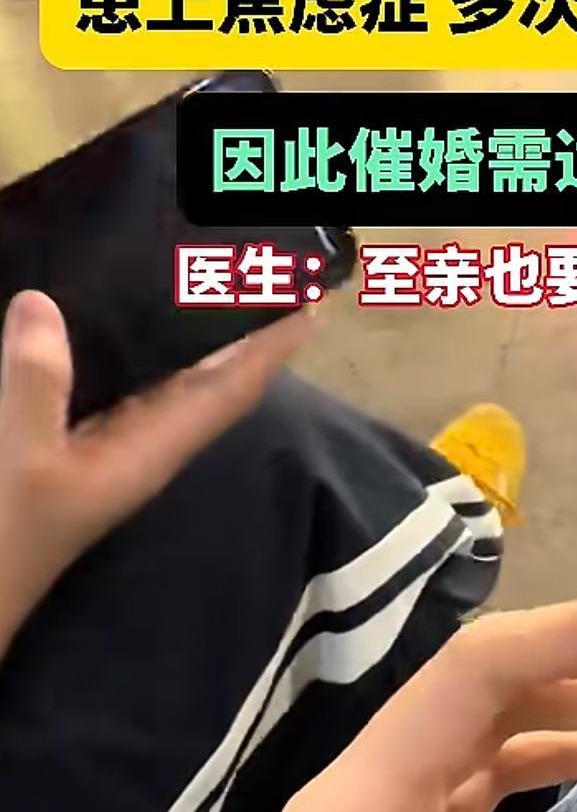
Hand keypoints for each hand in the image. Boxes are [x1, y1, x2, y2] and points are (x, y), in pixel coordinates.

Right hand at [0, 290, 306, 638]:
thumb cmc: (11, 531)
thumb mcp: (22, 456)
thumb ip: (36, 383)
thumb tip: (44, 304)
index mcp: (153, 451)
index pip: (229, 392)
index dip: (270, 350)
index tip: (311, 308)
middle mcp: (146, 447)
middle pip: (212, 384)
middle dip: (244, 336)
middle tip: (267, 281)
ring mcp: (115, 448)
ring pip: (172, 386)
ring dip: (197, 343)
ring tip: (216, 291)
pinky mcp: (80, 446)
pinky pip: (128, 389)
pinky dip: (143, 354)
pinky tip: (131, 328)